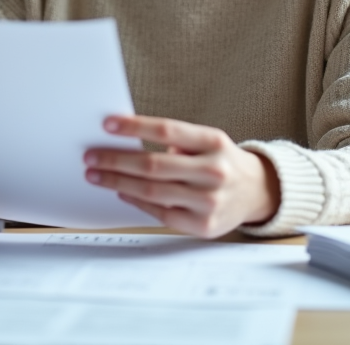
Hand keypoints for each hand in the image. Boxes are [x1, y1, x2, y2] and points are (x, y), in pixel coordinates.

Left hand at [83, 115, 280, 238]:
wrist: (258, 192)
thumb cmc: (223, 161)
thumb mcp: (209, 141)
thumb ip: (176, 140)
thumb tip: (126, 139)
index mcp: (214, 142)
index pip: (167, 131)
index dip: (135, 127)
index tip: (108, 124)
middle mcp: (214, 172)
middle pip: (153, 165)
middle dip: (116, 160)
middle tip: (91, 156)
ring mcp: (209, 201)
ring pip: (152, 191)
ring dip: (118, 182)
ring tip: (97, 175)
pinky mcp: (204, 225)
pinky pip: (160, 213)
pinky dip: (136, 201)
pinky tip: (122, 191)